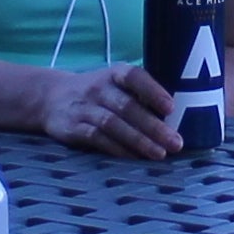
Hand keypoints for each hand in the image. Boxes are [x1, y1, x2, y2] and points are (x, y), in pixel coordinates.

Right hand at [33, 59, 184, 159]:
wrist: (50, 97)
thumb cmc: (98, 93)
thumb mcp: (116, 84)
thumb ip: (141, 95)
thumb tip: (182, 116)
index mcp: (115, 74)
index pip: (135, 77)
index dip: (153, 91)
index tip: (171, 108)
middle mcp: (98, 88)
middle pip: (128, 106)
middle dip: (153, 126)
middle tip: (175, 142)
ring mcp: (84, 108)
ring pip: (113, 124)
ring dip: (138, 140)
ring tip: (159, 154)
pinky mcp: (73, 127)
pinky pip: (96, 138)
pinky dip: (116, 149)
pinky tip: (133, 158)